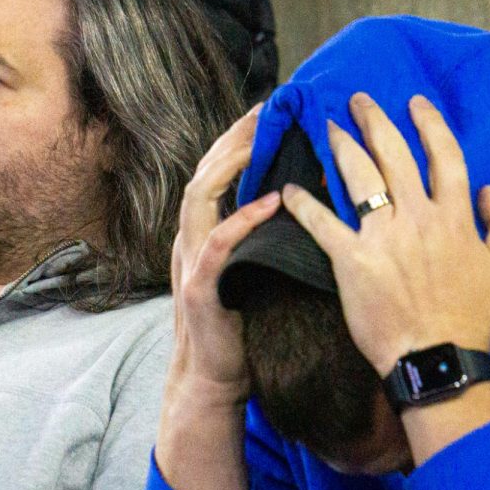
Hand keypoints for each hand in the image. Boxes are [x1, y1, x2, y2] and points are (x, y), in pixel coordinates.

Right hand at [167, 106, 279, 406]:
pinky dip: (241, 220)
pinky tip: (268, 202)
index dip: (236, 140)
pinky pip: (217, 246)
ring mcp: (191, 263)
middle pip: (203, 173)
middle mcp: (191, 240)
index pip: (215, 173)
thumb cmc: (241, 325)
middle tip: (265, 110)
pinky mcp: (200, 289)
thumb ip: (262, 236)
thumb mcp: (252, 270)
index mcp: (204, 233)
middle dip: (232, 138)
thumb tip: (298, 201)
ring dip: (229, 165)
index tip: (266, 112)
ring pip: (199, 198)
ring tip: (259, 140)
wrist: (214, 379)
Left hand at [281, 93, 489, 376]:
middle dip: (374, 120)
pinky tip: (289, 189)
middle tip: (358, 100)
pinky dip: (304, 204)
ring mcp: (382, 237)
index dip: (430, 124)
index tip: (415, 102)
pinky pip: (323, 224)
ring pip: (359, 177)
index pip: (444, 156)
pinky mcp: (351, 261)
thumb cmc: (475, 318)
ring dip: (341, 146)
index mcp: (455, 217)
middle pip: (394, 155)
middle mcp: (417, 217)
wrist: (438, 358)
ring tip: (328, 127)